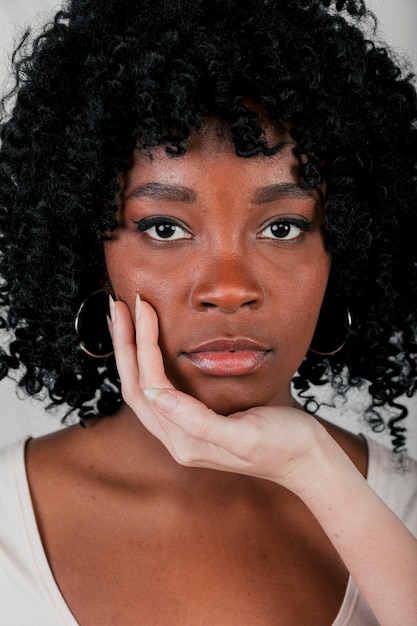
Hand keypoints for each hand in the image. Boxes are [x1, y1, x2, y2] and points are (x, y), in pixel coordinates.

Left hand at [109, 294, 327, 491]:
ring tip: (126, 320)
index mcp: (185, 443)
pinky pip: (162, 388)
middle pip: (137, 387)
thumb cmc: (284, 446)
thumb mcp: (245, 435)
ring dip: (133, 353)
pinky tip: (150, 345)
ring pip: (145, 388)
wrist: (309, 458)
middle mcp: (178, 439)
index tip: (143, 308)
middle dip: (126, 345)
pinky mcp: (196, 421)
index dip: (143, 345)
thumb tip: (157, 397)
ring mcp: (185, 431)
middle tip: (119, 307)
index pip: (150, 386)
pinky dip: (150, 362)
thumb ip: (199, 422)